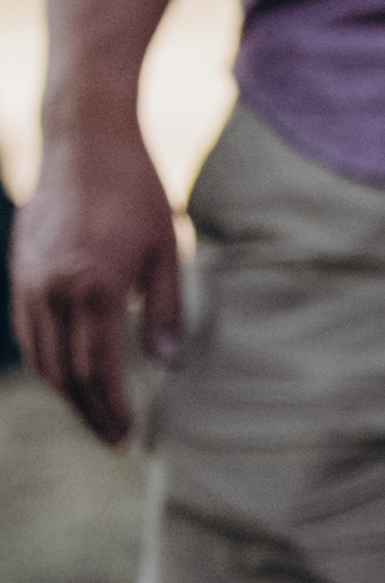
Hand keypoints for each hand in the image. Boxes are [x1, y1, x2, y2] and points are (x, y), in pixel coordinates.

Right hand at [13, 119, 183, 444]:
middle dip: (87, 411)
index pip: (98, 369)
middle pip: (63, 373)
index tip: (127, 433)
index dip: (111, 407)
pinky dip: (46, 361)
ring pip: (39, 358)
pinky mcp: (19, 274)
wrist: (84, 145)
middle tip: (113, 437)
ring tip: (94, 413)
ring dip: (65, 392)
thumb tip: (167, 366)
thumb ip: (166, 310)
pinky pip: (27, 333)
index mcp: (95, 287)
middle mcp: (53, 291)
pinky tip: (68, 374)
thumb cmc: (136, 192)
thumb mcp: (166, 248)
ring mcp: (29, 283)